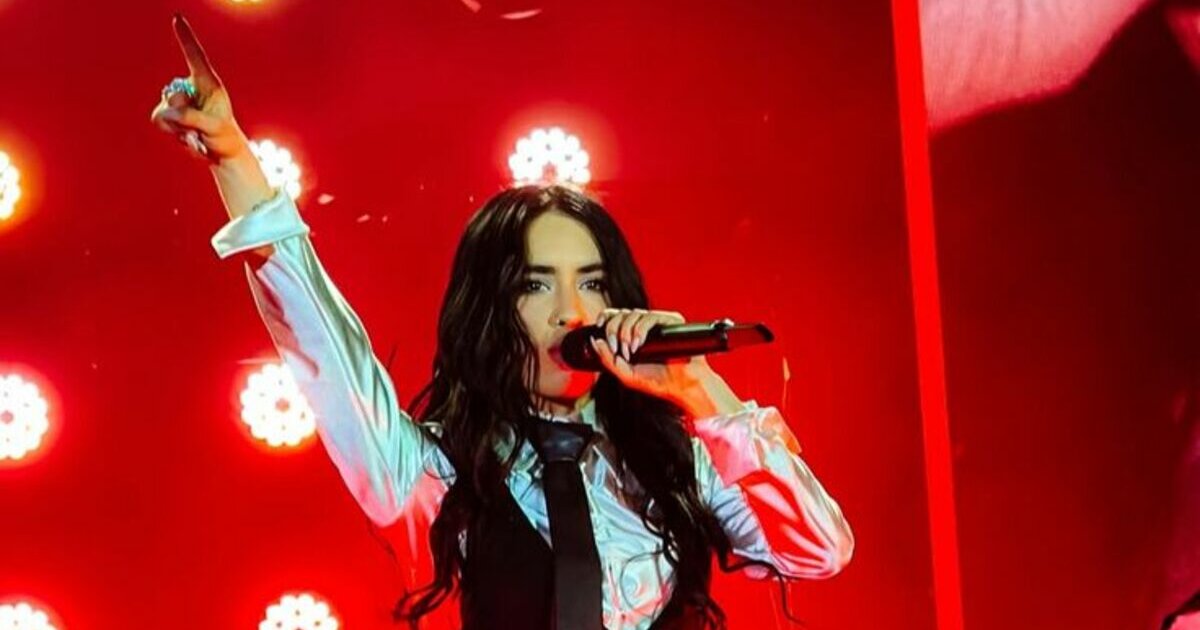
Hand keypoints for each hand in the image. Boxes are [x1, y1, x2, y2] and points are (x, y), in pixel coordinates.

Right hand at [150, 15, 250, 162]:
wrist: (220, 151)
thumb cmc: (224, 136)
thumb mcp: (214, 128)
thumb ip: (192, 118)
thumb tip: (169, 112)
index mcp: (210, 85)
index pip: (195, 57)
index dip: (185, 38)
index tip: (177, 18)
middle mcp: (192, 87)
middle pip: (174, 95)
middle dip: (183, 116)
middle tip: (200, 129)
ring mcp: (178, 98)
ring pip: (164, 109)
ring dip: (179, 127)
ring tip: (196, 134)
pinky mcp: (168, 111)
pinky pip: (158, 119)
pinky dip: (172, 132)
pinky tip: (188, 137)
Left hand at [588, 308, 710, 407]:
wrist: (680, 385)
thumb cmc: (657, 380)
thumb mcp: (625, 373)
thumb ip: (607, 359)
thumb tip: (595, 340)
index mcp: (634, 335)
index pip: (616, 316)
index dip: (606, 316)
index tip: (599, 325)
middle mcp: (646, 326)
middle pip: (622, 313)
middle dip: (614, 330)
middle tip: (617, 349)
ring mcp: (658, 323)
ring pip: (634, 314)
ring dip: (626, 332)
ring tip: (631, 351)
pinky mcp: (671, 322)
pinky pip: (650, 317)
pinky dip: (639, 330)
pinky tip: (639, 344)